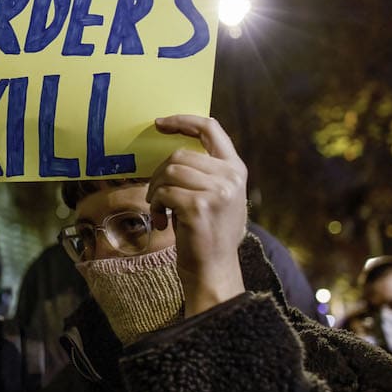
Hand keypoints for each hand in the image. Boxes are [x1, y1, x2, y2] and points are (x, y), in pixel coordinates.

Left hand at [146, 115, 247, 315]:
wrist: (213, 270)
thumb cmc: (209, 234)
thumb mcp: (218, 197)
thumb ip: (207, 172)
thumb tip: (177, 151)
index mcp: (236, 169)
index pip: (211, 129)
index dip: (184, 121)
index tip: (161, 123)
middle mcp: (231, 176)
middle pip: (179, 155)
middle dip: (159, 174)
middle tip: (156, 197)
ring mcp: (217, 190)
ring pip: (169, 171)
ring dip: (156, 191)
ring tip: (160, 210)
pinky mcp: (199, 205)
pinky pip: (164, 192)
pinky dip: (155, 206)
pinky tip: (161, 222)